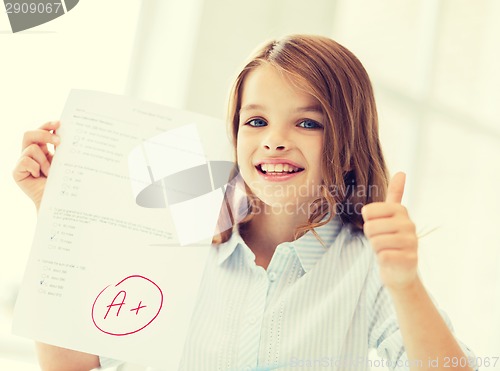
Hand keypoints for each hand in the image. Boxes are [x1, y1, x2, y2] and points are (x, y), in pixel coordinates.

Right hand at [12, 121, 60, 209]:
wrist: (57, 200)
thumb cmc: (63, 182)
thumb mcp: (63, 161)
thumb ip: (60, 148)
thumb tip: (64, 131)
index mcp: (42, 149)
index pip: (40, 131)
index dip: (47, 125)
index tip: (60, 123)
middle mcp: (30, 154)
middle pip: (29, 134)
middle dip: (44, 134)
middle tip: (59, 141)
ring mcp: (22, 162)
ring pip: (31, 149)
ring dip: (44, 161)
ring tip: (50, 173)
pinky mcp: (17, 171)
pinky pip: (25, 160)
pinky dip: (36, 167)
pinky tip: (39, 176)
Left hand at [361, 172, 417, 290]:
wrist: (400, 270)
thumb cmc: (390, 240)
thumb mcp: (390, 216)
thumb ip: (395, 194)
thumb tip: (402, 172)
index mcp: (400, 210)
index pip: (368, 212)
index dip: (368, 222)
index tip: (378, 227)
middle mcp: (408, 224)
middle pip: (370, 227)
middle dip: (371, 237)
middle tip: (382, 241)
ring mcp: (411, 242)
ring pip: (376, 242)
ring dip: (377, 249)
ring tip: (387, 250)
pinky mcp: (410, 259)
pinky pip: (383, 256)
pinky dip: (383, 259)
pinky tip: (391, 260)